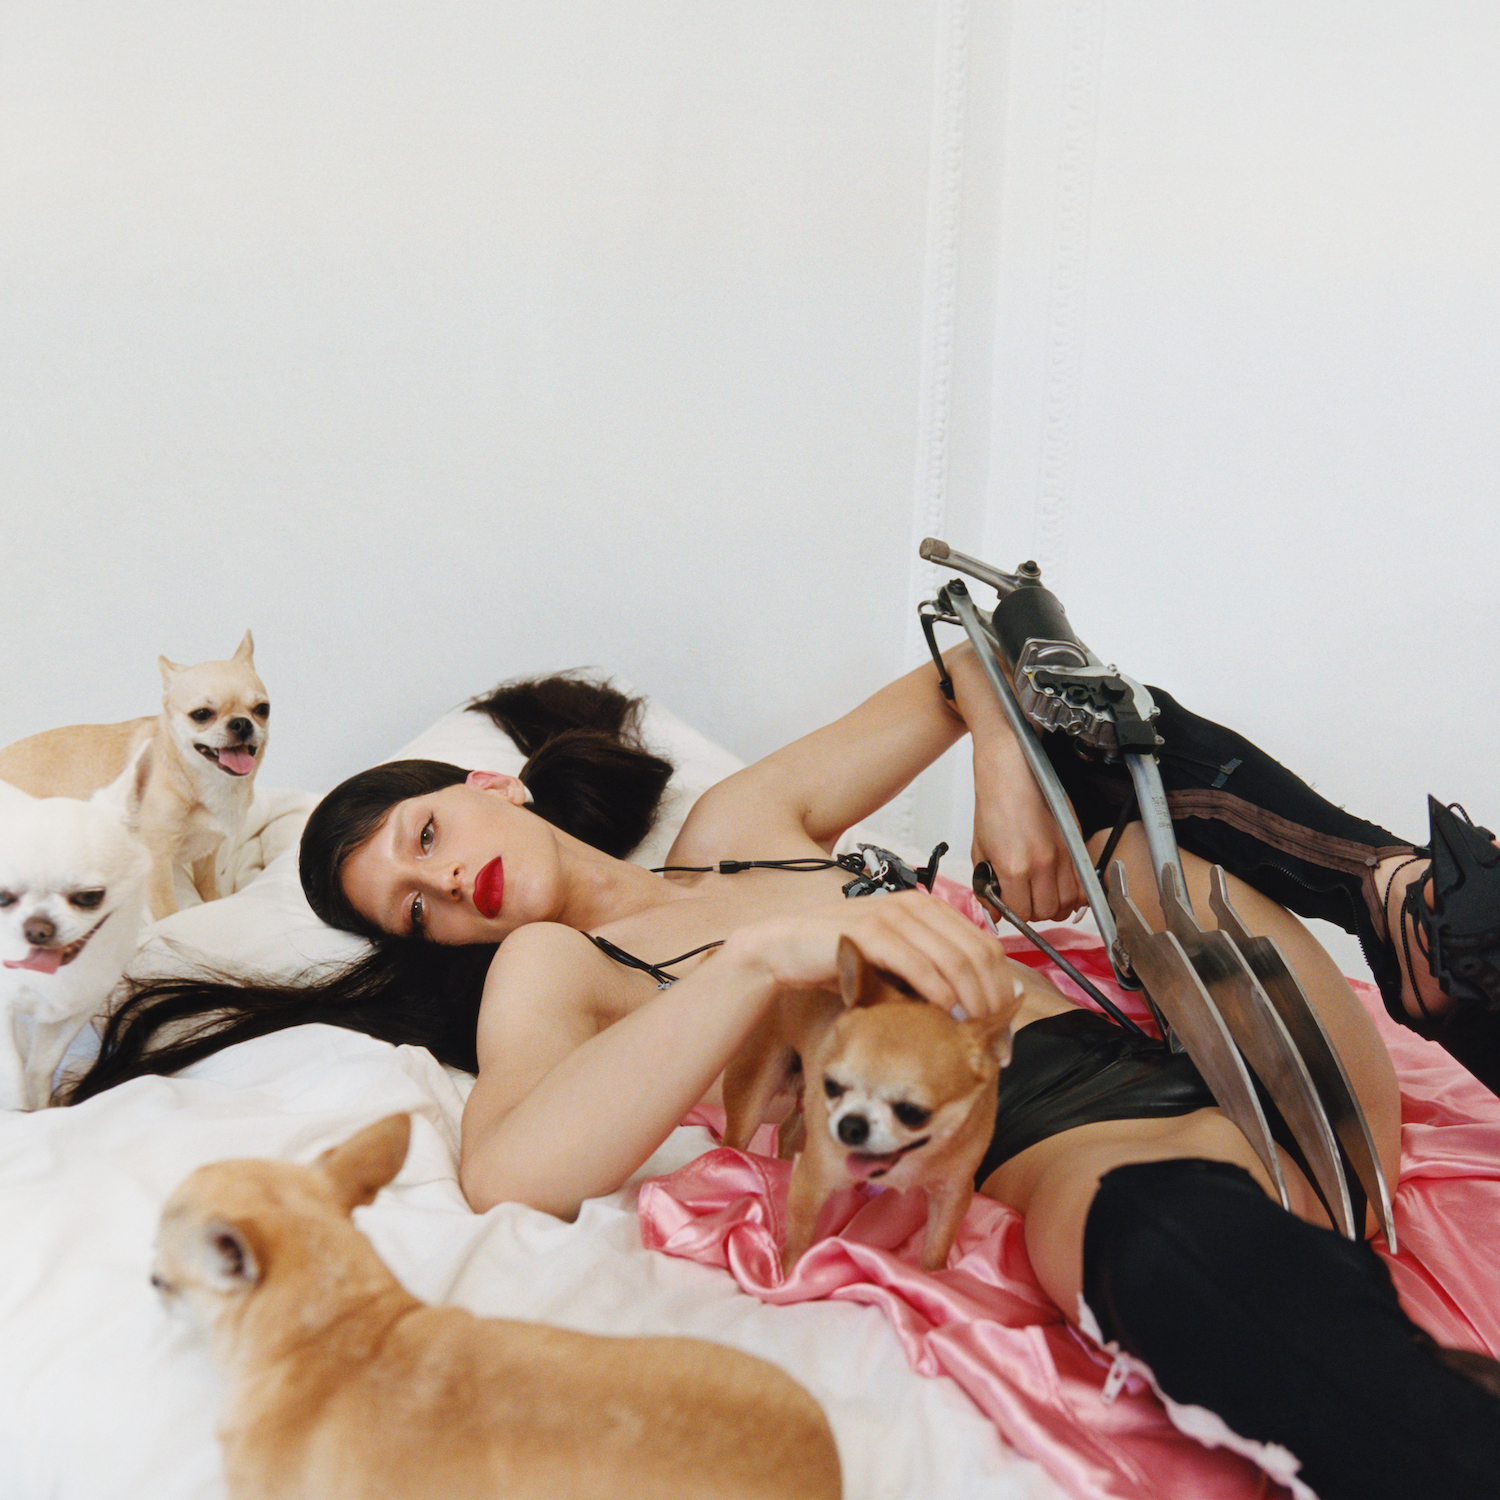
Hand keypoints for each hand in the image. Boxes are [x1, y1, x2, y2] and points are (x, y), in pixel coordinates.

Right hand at [720, 889, 1019, 1021]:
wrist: (785, 948)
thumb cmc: (838, 958)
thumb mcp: (894, 964)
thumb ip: (929, 974)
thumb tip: (974, 1011)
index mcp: (927, 908)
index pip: (984, 945)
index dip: (1001, 986)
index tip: (1004, 1026)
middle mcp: (915, 905)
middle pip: (977, 952)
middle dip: (993, 1000)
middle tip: (995, 1039)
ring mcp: (893, 915)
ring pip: (954, 958)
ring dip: (972, 1000)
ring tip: (976, 1032)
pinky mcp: (870, 932)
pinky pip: (917, 963)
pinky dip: (938, 990)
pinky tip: (947, 1012)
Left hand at [971, 738, 1086, 923]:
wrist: (1013, 772)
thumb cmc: (994, 803)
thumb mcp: (980, 849)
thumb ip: (986, 885)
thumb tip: (994, 913)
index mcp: (1014, 866)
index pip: (1021, 913)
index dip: (1013, 913)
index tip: (1008, 905)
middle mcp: (1042, 865)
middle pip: (1046, 912)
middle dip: (1033, 911)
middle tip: (1023, 899)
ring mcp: (1063, 856)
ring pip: (1068, 904)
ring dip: (1054, 905)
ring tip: (1040, 893)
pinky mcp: (1075, 847)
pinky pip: (1081, 886)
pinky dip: (1072, 894)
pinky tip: (1057, 885)